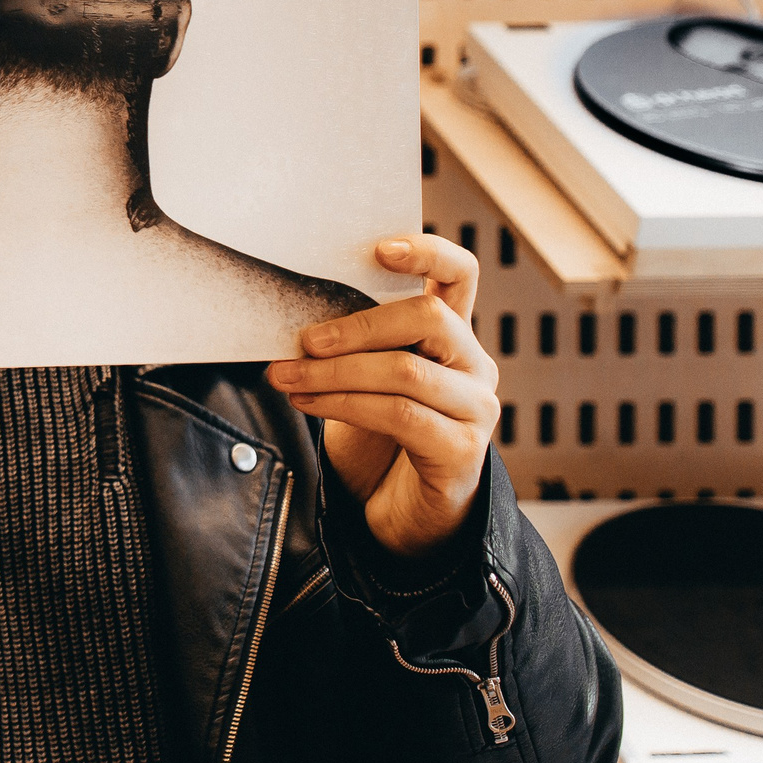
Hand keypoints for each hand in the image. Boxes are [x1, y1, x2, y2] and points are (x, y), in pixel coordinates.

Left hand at [268, 235, 499, 560]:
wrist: (404, 513)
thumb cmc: (379, 439)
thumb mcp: (362, 379)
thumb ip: (348, 345)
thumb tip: (290, 320)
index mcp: (451, 337)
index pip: (458, 275)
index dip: (427, 252)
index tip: (379, 248)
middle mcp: (473, 366)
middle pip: (428, 318)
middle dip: (356, 326)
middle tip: (303, 341)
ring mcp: (476, 408)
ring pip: (405, 371)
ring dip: (334, 372)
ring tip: (287, 378)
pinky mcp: (462, 449)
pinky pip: (400, 415)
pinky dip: (344, 405)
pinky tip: (308, 403)